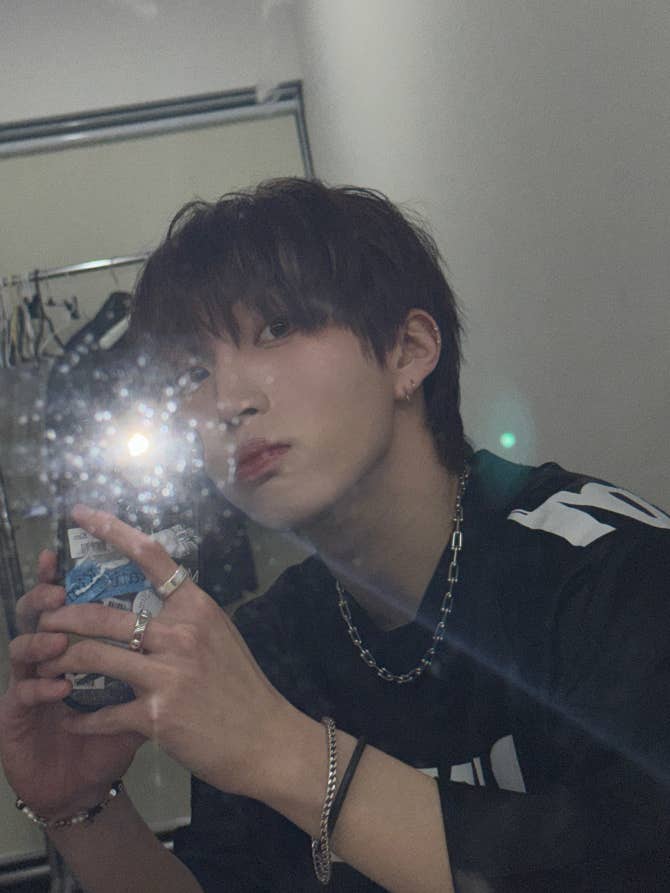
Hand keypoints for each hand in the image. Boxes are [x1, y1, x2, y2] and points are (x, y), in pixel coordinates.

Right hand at [0, 551, 142, 819]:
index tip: (71, 537)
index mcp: (77, 644)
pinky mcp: (14, 718)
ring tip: (56, 640)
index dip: (64, 572)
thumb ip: (154, 659)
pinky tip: (59, 688)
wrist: (84, 787)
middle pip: (38, 613)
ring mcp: (27, 684)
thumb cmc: (113, 736)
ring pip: (21, 648)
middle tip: (58, 591)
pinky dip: (40, 688)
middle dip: (47, 597)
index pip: (71, 598)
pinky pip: (21, 694)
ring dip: (40, 640)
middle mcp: (48, 657)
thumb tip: (184, 621)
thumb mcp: (141, 695)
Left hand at [36, 505, 295, 799]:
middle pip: (103, 614)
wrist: (266, 738)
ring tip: (45, 663)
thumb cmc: (242, 685)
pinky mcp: (157, 714)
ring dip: (61, 660)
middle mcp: (181, 633)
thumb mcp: (220, 635)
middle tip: (44, 620)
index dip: (110, 529)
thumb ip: (184, 617)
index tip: (80, 513)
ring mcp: (168, 674)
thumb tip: (152, 602)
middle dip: (62, 616)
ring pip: (94, 658)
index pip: (150, 555)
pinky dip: (82, 717)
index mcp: (196, 607)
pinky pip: (104, 713)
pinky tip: (71, 718)